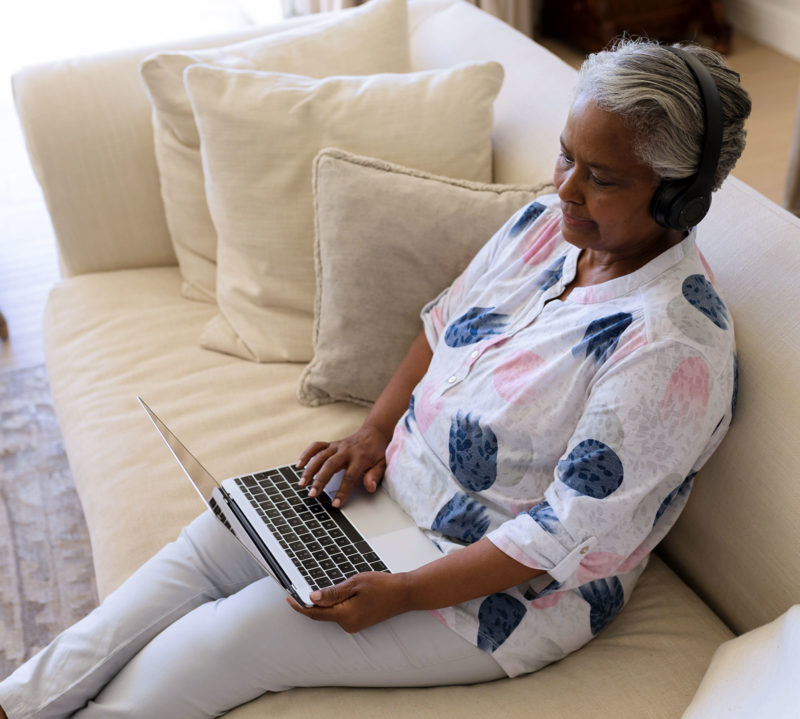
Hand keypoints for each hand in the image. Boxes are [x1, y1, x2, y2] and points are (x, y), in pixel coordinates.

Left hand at [287, 571, 409, 632]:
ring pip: (331, 613)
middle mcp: (347, 625)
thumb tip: (312, 598)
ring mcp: (353, 626)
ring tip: (333, 585)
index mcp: (345, 615)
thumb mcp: (355, 584)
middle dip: (312, 603)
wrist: (404, 594)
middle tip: (302, 587)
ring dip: (326, 602)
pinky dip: (336, 605)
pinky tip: (342, 593)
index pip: (315, 613)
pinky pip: (341, 614)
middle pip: (321, 614)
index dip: (299, 606)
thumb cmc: (383, 586)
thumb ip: (332, 593)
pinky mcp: (358, 623)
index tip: (288, 598)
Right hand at [296, 424, 389, 506]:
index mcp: (360, 458)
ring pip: (320, 456)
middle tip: (312, 494)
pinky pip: (316, 446)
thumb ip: (375, 475)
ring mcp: (337, 446)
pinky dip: (306, 454)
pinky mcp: (331, 444)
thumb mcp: (382, 463)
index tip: (335, 504)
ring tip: (302, 484)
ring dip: (309, 470)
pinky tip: (299, 465)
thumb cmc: (377, 451)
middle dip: (320, 480)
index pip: (350, 477)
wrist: (373, 433)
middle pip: (330, 465)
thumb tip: (370, 487)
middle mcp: (346, 451)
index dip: (342, 491)